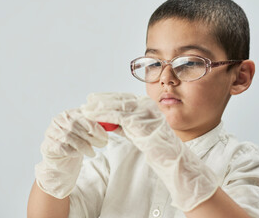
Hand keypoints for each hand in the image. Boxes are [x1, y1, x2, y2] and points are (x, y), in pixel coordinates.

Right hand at [35, 108, 107, 198]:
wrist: (62, 160)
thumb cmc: (77, 144)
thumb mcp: (87, 132)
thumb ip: (95, 126)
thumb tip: (111, 124)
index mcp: (70, 113)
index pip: (84, 116)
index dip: (96, 126)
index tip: (105, 135)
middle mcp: (59, 120)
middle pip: (76, 126)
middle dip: (92, 137)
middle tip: (102, 144)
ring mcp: (52, 132)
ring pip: (70, 137)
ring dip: (84, 146)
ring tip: (92, 152)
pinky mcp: (48, 144)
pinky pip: (63, 147)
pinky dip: (74, 152)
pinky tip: (80, 155)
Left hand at [81, 92, 218, 210]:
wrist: (173, 159)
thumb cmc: (158, 148)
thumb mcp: (139, 131)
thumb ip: (126, 124)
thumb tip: (110, 121)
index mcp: (148, 105)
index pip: (124, 98)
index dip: (108, 98)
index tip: (94, 98)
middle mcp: (147, 105)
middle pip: (119, 99)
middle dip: (101, 100)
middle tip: (87, 101)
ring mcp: (144, 112)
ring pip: (116, 106)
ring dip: (99, 108)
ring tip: (86, 109)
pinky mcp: (140, 122)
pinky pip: (117, 117)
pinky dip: (104, 116)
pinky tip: (94, 117)